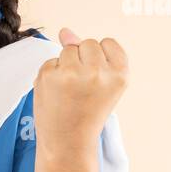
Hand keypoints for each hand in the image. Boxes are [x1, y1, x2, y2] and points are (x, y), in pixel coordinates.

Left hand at [33, 28, 128, 154]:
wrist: (67, 140)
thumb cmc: (87, 112)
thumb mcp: (103, 84)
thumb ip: (89, 54)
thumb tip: (64, 31)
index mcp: (120, 74)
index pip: (108, 43)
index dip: (100, 59)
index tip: (97, 79)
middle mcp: (98, 72)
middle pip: (87, 43)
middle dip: (82, 59)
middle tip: (81, 87)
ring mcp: (72, 73)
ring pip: (67, 49)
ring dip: (65, 65)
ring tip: (68, 90)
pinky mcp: (50, 75)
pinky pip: (50, 61)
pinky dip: (50, 74)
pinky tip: (56, 93)